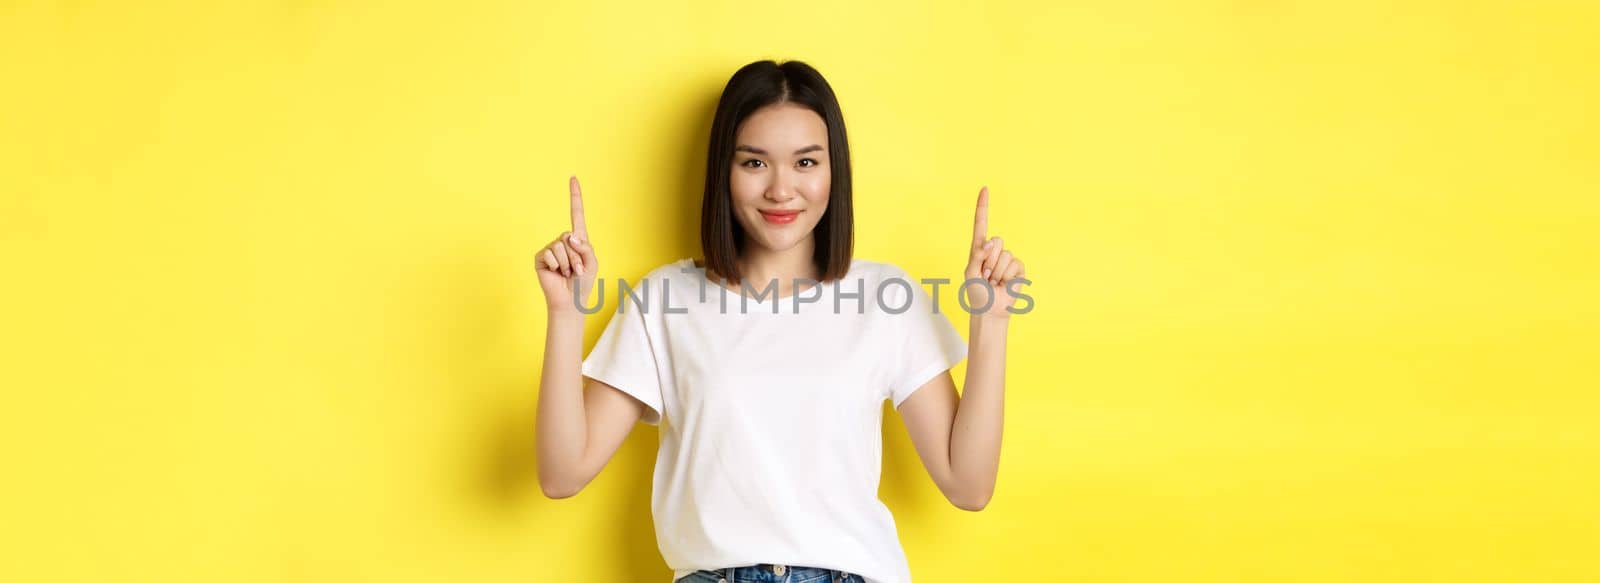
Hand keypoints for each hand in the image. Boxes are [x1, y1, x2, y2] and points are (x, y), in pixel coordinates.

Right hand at [536, 176, 598, 312]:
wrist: (570, 301)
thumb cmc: (582, 283)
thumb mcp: (592, 262)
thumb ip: (585, 247)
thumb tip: (569, 237)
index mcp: (577, 240)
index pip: (576, 214)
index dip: (575, 196)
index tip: (573, 178)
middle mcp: (563, 241)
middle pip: (569, 236)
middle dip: (577, 256)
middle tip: (577, 271)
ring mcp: (550, 249)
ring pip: (560, 246)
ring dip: (568, 263)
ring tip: (567, 274)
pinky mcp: (540, 257)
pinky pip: (550, 254)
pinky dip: (556, 265)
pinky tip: (556, 273)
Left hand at [962, 186, 1024, 318]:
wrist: (991, 310)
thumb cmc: (977, 293)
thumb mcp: (970, 273)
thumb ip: (977, 255)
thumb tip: (991, 241)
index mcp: (978, 248)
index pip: (981, 224)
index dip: (983, 206)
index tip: (985, 188)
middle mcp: (993, 250)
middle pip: (996, 240)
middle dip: (989, 260)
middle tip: (986, 276)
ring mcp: (1006, 258)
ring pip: (1005, 254)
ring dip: (998, 271)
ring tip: (994, 282)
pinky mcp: (1018, 267)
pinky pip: (1015, 264)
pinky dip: (1008, 276)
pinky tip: (1005, 284)